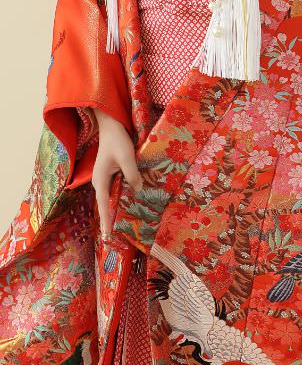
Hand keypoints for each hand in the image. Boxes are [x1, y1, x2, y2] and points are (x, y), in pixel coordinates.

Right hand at [91, 108, 141, 237]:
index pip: (104, 205)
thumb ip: (132, 175)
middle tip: (113, 237)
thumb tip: (138, 190)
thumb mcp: (127, 158)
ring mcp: (104, 179)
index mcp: (100, 180)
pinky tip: (127, 206)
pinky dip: (119, 200)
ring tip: (118, 227)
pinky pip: (114, 191)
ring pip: (110, 199)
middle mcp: (100, 182)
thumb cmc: (117, 141)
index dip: (106, 220)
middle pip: (105, 205)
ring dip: (114, 211)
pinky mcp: (110, 175)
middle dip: (109, 220)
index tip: (107, 235)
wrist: (111, 127)